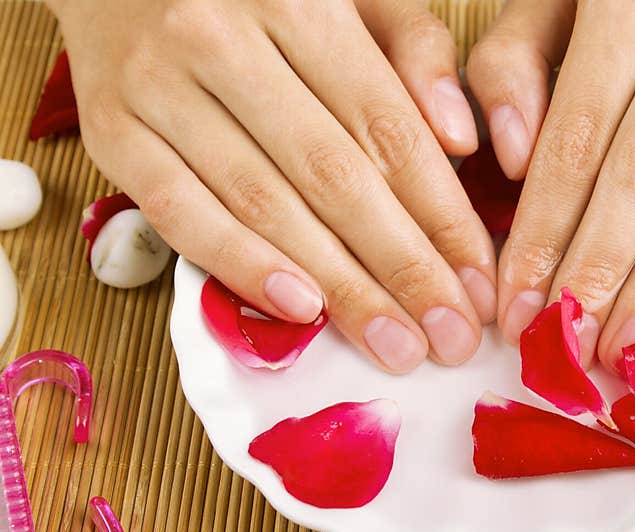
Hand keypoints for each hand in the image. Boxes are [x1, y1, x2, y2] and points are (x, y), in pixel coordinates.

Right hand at [48, 0, 496, 372]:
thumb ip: (413, 51)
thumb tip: (461, 141)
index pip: (388, 129)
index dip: (441, 216)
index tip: (478, 282)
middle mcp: (226, 39)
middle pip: (335, 176)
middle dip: (404, 269)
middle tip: (451, 337)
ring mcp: (160, 86)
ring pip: (266, 204)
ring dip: (340, 286)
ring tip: (395, 344)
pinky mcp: (113, 131)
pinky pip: (180, 213)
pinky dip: (241, 265)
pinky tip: (300, 311)